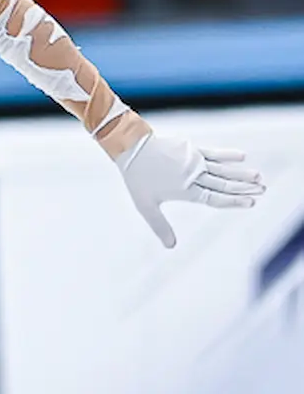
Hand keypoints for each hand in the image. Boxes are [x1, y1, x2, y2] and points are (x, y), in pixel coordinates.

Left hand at [117, 133, 265, 248]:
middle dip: (245, 188)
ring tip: (259, 177)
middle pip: (224, 184)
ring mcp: (193, 160)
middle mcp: (194, 175)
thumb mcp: (145, 206)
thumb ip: (160, 226)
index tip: (251, 203)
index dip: (234, 201)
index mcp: (186, 190)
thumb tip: (170, 246)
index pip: (216, 199)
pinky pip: (212, 152)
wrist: (131, 148)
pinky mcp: (190, 148)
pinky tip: (242, 156)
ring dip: (242, 173)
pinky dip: (227, 155)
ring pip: (222, 169)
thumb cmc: (137, 177)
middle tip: (263, 190)